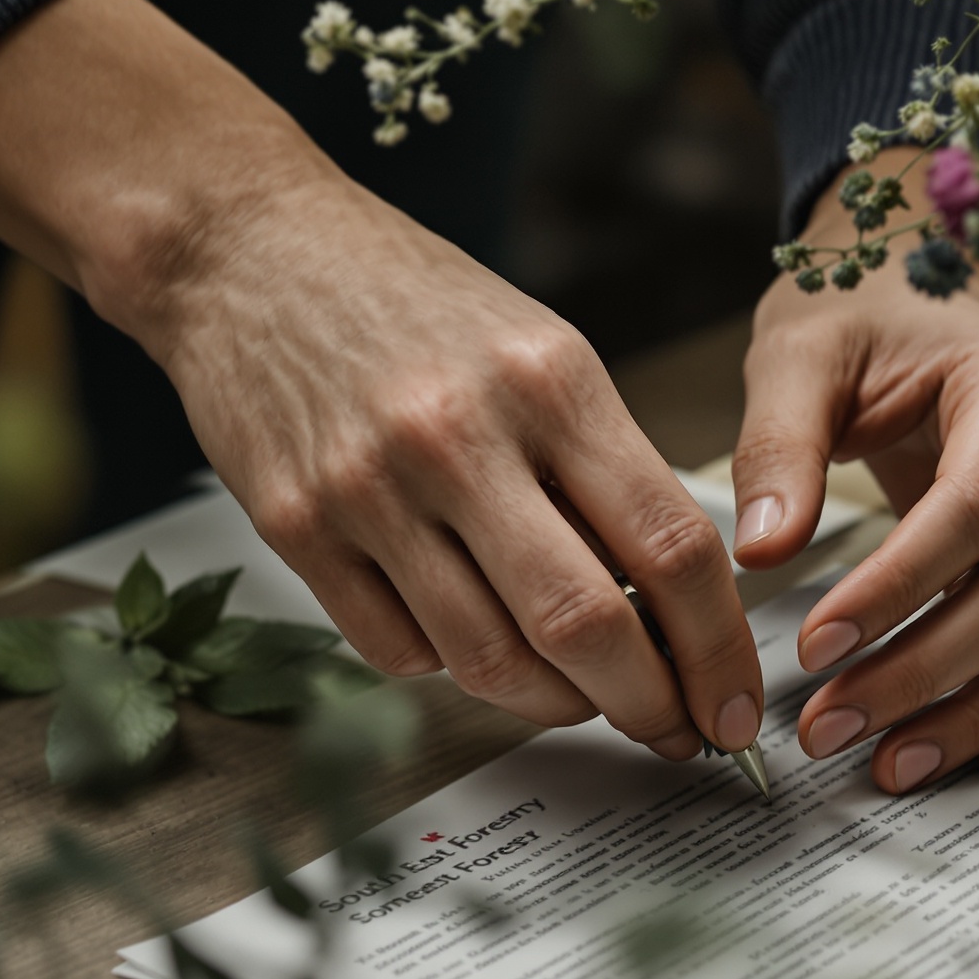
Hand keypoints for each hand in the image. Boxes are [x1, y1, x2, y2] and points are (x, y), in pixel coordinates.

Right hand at [0, 0, 763, 756]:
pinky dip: (450, 669)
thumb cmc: (407, 298)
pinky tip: (471, 638)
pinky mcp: (294, 527)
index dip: (717, 648)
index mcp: (549, 381)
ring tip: (582, 697)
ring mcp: (369, 488)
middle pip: (587, 624)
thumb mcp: (538, 347)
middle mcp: (461, 436)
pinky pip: (397, 651)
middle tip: (673, 731)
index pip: (670, 546)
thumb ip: (602, 465)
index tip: (735, 701)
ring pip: (489, 659)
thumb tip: (672, 602)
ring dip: (555, 703)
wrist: (244, 246)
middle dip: (648, 704)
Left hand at [733, 148, 978, 792]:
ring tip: (890, 763)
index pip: (975, 508)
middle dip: (930, 671)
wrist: (933, 298)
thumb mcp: (802, 354)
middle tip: (833, 725)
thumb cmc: (867, 318)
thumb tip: (764, 551)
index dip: (898, 590)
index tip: (814, 648)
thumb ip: (780, 446)